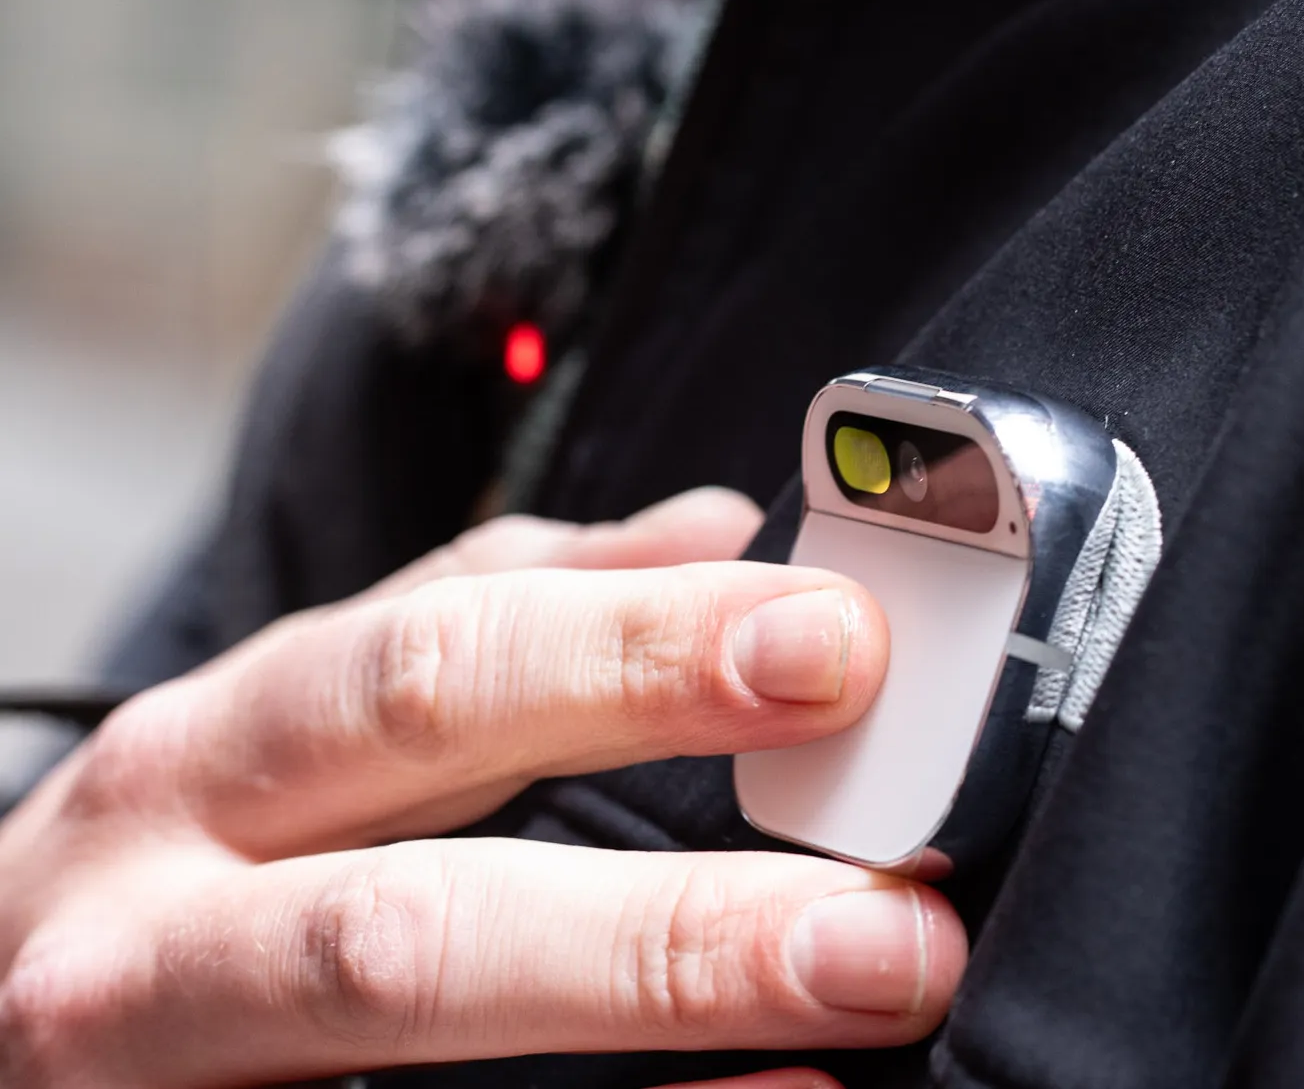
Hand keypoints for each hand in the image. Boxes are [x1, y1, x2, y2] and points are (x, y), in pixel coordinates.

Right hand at [0, 488, 966, 1086]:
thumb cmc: (174, 860)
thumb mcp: (300, 713)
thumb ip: (493, 615)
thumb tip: (705, 529)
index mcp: (222, 752)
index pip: (444, 664)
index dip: (643, 646)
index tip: (831, 638)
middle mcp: (164, 913)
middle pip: (422, 898)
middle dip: (668, 897)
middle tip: (885, 882)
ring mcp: (159, 1071)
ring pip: (404, 1021)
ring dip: (657, 1004)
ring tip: (858, 985)